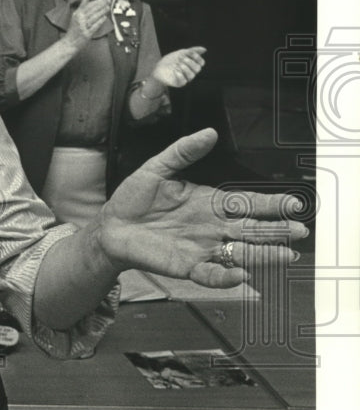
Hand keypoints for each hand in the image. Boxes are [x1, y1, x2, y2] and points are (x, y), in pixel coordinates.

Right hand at [65, 0, 110, 48]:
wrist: (69, 43)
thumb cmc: (73, 29)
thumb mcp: (75, 15)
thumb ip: (82, 5)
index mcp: (77, 14)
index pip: (88, 5)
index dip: (97, 1)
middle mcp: (80, 20)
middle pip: (92, 10)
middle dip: (101, 4)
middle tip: (108, 0)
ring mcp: (83, 27)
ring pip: (94, 17)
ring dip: (102, 11)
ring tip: (108, 7)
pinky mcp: (87, 34)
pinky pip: (94, 26)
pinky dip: (100, 21)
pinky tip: (104, 17)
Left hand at [96, 128, 307, 287]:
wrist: (110, 226)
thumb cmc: (133, 198)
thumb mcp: (157, 168)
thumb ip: (183, 151)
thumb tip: (208, 133)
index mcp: (208, 202)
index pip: (246, 203)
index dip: (270, 204)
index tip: (291, 203)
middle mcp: (211, 227)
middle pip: (251, 230)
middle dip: (276, 230)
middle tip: (299, 230)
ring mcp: (201, 248)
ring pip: (240, 253)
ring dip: (263, 255)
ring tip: (286, 255)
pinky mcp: (186, 266)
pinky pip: (211, 274)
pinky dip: (225, 276)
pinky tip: (240, 274)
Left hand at [151, 46, 206, 88]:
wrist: (159, 67)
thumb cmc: (171, 60)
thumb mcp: (181, 53)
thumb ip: (193, 50)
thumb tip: (205, 49)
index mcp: (192, 65)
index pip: (201, 63)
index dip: (197, 58)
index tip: (189, 53)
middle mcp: (190, 72)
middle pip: (197, 69)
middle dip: (191, 63)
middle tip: (183, 59)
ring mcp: (185, 78)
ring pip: (192, 76)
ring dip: (186, 69)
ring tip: (179, 65)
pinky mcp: (179, 83)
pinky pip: (183, 81)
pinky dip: (180, 76)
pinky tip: (176, 71)